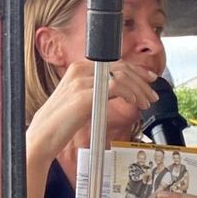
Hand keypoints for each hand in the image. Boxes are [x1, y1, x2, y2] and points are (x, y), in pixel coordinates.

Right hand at [28, 60, 157, 159]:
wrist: (44, 134)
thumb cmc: (61, 121)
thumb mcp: (80, 98)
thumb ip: (97, 89)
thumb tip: (120, 89)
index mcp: (78, 69)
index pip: (114, 63)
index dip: (135, 70)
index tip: (148, 79)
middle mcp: (79, 71)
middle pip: (120, 67)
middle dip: (141, 80)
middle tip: (152, 94)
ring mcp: (82, 82)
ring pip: (121, 76)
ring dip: (139, 89)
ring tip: (146, 102)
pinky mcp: (85, 95)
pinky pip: (116, 88)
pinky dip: (130, 94)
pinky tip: (135, 103)